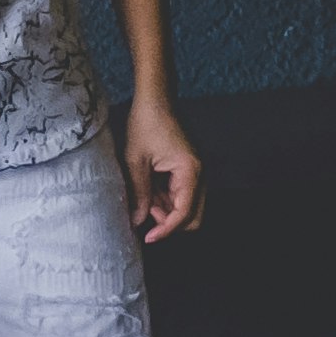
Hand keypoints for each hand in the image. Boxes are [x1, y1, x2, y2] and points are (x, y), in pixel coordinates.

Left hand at [125, 92, 203, 241]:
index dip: (167, 229)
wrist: (155, 98)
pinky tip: (149, 190)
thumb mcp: (136, 161)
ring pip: (187, 206)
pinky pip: (182, 194)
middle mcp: (199, 173)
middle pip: (194, 216)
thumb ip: (140, 194)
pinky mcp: (188, 169)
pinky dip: (167, 199)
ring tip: (143, 198)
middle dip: (170, 222)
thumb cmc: (147, 123)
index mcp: (190, 171)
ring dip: (167, 210)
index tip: (148, 237)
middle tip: (146, 213)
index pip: (184, 213)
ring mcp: (195, 171)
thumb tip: (138, 221)